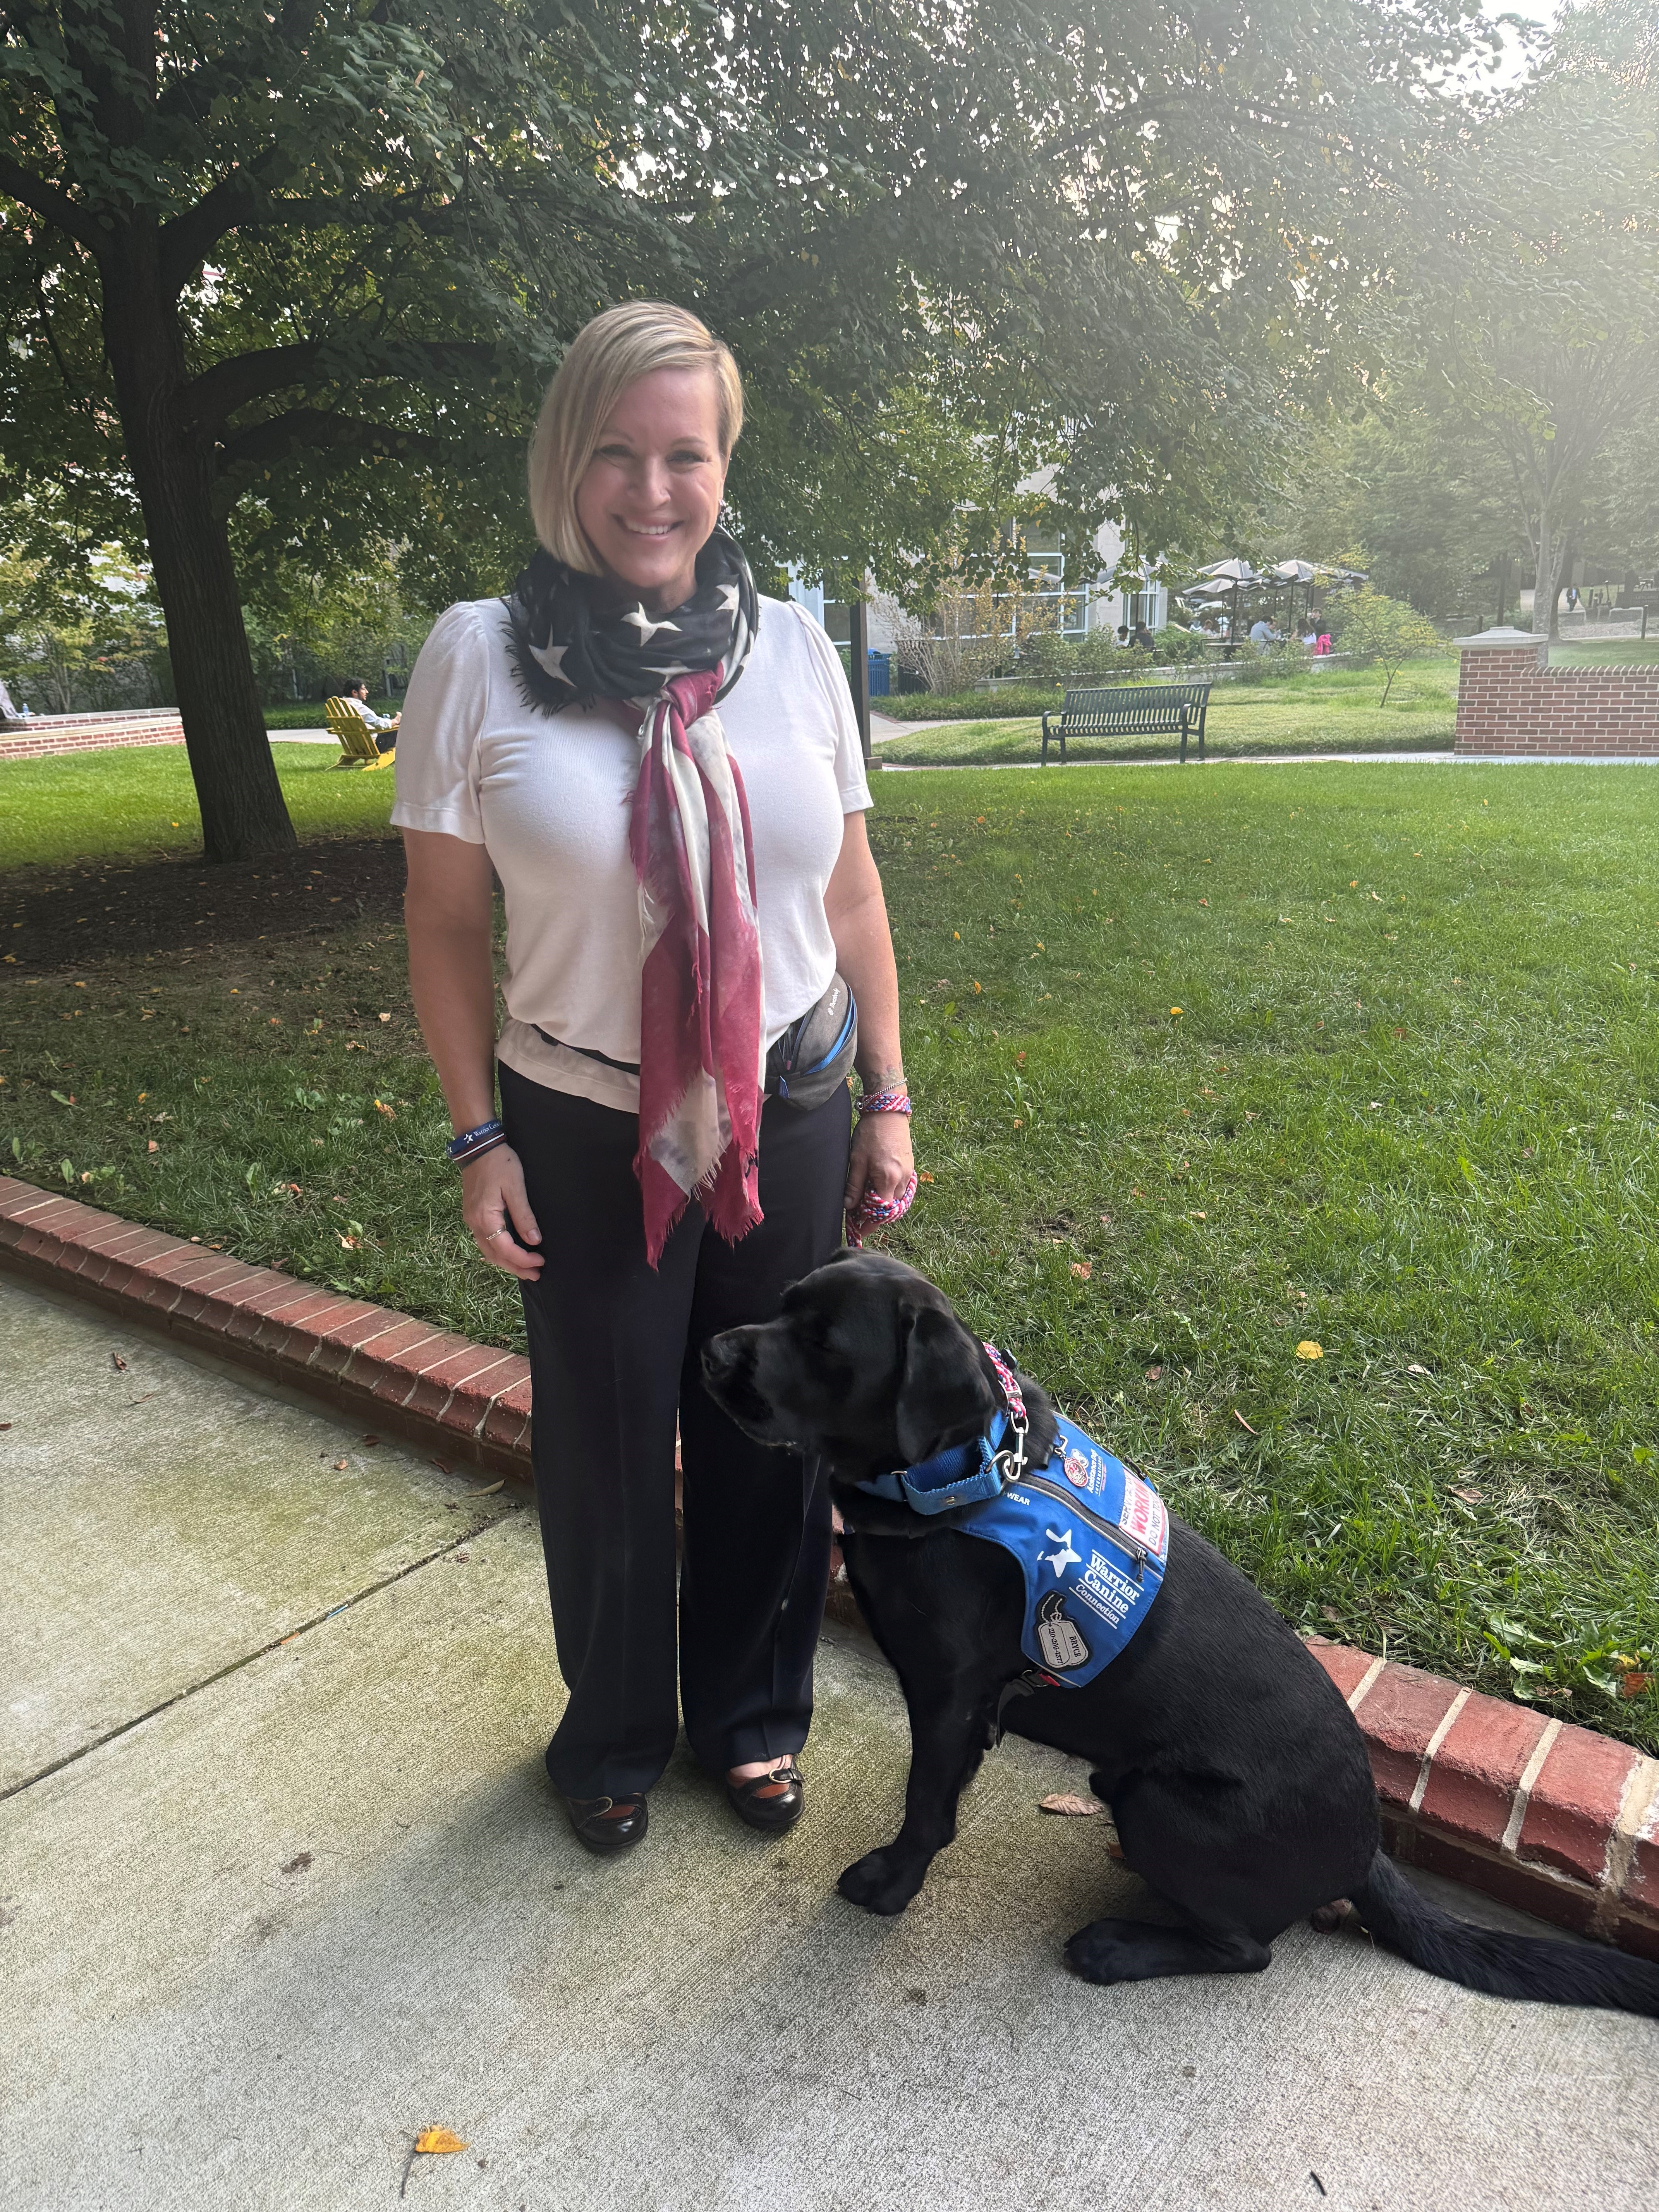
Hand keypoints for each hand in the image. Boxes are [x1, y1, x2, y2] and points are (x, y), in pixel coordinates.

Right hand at [461, 1144, 543, 1277]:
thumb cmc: (500, 1163)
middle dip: (515, 1267)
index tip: (540, 1262)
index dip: (523, 1259)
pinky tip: (510, 1252)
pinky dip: (498, 1251)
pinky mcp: (472, 1214)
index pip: (504, 1249)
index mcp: (485, 1217)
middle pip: (494, 1255)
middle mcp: (474, 1222)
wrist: (478, 1146)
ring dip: (506, 1261)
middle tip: (536, 1274)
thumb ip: (524, 1216)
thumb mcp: (516, 1187)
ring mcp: (470, 1219)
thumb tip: (534, 1240)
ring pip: (487, 1250)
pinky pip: (484, 1240)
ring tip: (525, 1268)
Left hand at [844, 1108, 914, 1219]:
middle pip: (891, 1209)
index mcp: (889, 1179)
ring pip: (897, 1200)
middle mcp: (903, 1179)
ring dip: (883, 1207)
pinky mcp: (910, 1167)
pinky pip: (901, 1190)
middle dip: (875, 1217)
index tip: (858, 1229)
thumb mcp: (857, 1160)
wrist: (888, 1111)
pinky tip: (878, 1192)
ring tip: (866, 1205)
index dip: (869, 1223)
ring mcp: (909, 1174)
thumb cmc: (871, 1133)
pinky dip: (890, 1196)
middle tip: (859, 1218)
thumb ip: (854, 1185)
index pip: (881, 1212)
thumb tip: (849, 1207)